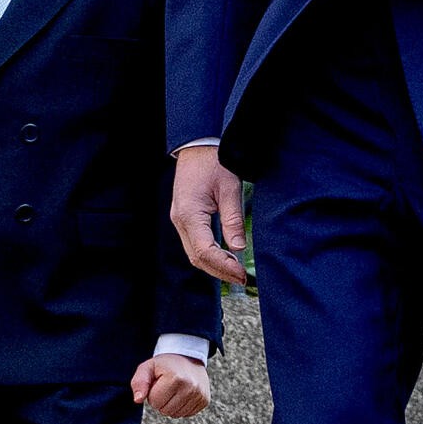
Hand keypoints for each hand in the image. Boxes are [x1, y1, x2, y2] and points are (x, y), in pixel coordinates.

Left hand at [131, 353, 209, 419]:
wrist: (188, 357)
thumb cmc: (165, 364)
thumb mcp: (148, 368)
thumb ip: (139, 382)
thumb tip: (138, 399)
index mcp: (175, 378)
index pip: (155, 402)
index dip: (152, 394)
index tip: (157, 383)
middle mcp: (190, 387)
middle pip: (165, 411)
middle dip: (161, 401)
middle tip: (165, 387)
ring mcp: (199, 395)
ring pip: (176, 415)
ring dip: (171, 405)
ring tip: (173, 390)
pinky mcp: (205, 401)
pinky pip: (186, 414)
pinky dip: (181, 407)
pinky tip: (182, 394)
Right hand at [170, 145, 246, 285]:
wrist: (196, 145)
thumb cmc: (214, 162)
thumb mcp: (229, 188)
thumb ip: (233, 220)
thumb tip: (239, 248)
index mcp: (189, 214)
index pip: (205, 251)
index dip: (224, 267)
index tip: (242, 275)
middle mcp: (180, 220)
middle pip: (197, 257)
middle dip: (219, 271)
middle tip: (242, 278)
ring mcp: (179, 220)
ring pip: (194, 253)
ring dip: (214, 266)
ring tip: (236, 271)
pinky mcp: (184, 218)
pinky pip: (194, 244)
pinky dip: (209, 255)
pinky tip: (225, 258)